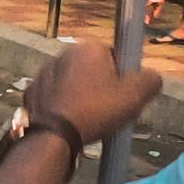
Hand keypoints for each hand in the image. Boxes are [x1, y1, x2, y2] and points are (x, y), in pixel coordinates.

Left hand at [23, 41, 161, 147]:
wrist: (53, 135)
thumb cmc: (96, 110)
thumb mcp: (136, 95)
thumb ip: (151, 80)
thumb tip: (152, 78)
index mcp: (88, 47)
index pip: (115, 56)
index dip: (123, 76)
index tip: (124, 95)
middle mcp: (62, 53)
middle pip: (93, 69)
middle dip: (102, 87)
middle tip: (110, 110)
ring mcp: (43, 72)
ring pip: (73, 84)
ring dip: (82, 97)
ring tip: (91, 119)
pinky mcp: (31, 91)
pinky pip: (55, 97)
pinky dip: (63, 107)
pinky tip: (71, 122)